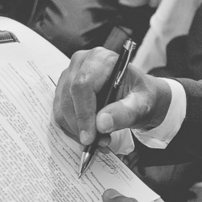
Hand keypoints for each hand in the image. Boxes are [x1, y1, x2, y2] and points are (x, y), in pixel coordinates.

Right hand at [52, 48, 171, 146]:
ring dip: (77, 130)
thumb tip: (101, 124)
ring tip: (99, 139)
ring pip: (61, 108)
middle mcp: (80, 63)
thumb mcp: (141, 105)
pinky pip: (60, 113)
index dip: (84, 113)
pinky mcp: (63, 90)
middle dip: (81, 126)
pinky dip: (73, 129)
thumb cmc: (140, 96)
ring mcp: (69, 75)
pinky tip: (90, 134)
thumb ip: (124, 113)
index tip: (90, 138)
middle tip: (99, 143)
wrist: (136, 96)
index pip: (83, 85)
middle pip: (68, 98)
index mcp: (101, 59)